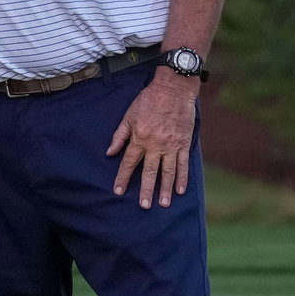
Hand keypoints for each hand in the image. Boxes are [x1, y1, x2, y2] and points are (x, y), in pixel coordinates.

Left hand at [107, 74, 197, 207]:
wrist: (173, 89)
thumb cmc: (148, 100)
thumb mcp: (128, 115)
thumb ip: (119, 135)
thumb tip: (109, 152)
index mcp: (139, 138)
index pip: (129, 162)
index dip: (123, 177)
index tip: (118, 190)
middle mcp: (155, 145)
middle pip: (149, 171)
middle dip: (146, 190)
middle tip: (144, 206)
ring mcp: (171, 145)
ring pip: (168, 171)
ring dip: (165, 189)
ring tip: (163, 204)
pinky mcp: (184, 143)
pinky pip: (183, 164)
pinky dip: (182, 178)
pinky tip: (180, 190)